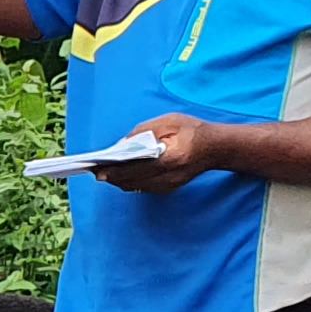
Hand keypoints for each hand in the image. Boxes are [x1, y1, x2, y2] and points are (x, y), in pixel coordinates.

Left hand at [91, 111, 216, 194]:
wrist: (216, 148)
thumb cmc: (191, 130)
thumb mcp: (167, 122)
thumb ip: (142, 132)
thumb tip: (120, 145)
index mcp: (171, 158)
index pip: (136, 168)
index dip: (115, 170)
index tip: (98, 169)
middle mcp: (169, 176)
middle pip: (133, 181)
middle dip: (112, 177)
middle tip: (94, 171)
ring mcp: (169, 185)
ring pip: (136, 187)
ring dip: (119, 181)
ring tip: (103, 172)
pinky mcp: (168, 189)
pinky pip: (143, 188)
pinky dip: (130, 181)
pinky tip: (119, 175)